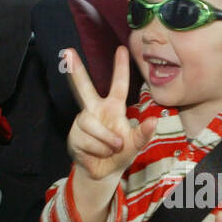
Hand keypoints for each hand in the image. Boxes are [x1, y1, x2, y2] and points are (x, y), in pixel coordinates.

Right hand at [64, 46, 156, 181]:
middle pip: (83, 88)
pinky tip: (97, 154)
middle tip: (68, 52)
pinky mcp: (74, 136)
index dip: (120, 68)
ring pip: (91, 125)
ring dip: (105, 140)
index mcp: (113, 108)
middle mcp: (94, 111)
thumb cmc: (121, 153)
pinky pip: (86, 140)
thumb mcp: (136, 144)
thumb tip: (153, 120)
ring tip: (111, 148)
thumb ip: (144, 134)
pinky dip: (97, 151)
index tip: (121, 49)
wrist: (104, 172)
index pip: (118, 85)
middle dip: (76, 71)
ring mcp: (82, 122)